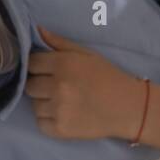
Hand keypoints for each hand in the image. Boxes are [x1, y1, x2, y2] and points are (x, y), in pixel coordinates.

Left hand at [24, 27, 145, 140]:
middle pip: (30, 85)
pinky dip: (48, 119)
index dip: (38, 66)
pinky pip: (40, 123)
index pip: (32, 63)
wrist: (129, 107)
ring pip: (34, 105)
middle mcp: (58, 87)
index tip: (47, 70)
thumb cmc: (108, 77)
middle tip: (56, 86)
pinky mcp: (60, 129)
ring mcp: (58, 110)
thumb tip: (36, 30)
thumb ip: (59, 43)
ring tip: (62, 101)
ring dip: (44, 102)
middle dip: (40, 84)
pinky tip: (64, 114)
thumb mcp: (86, 54)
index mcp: (63, 64)